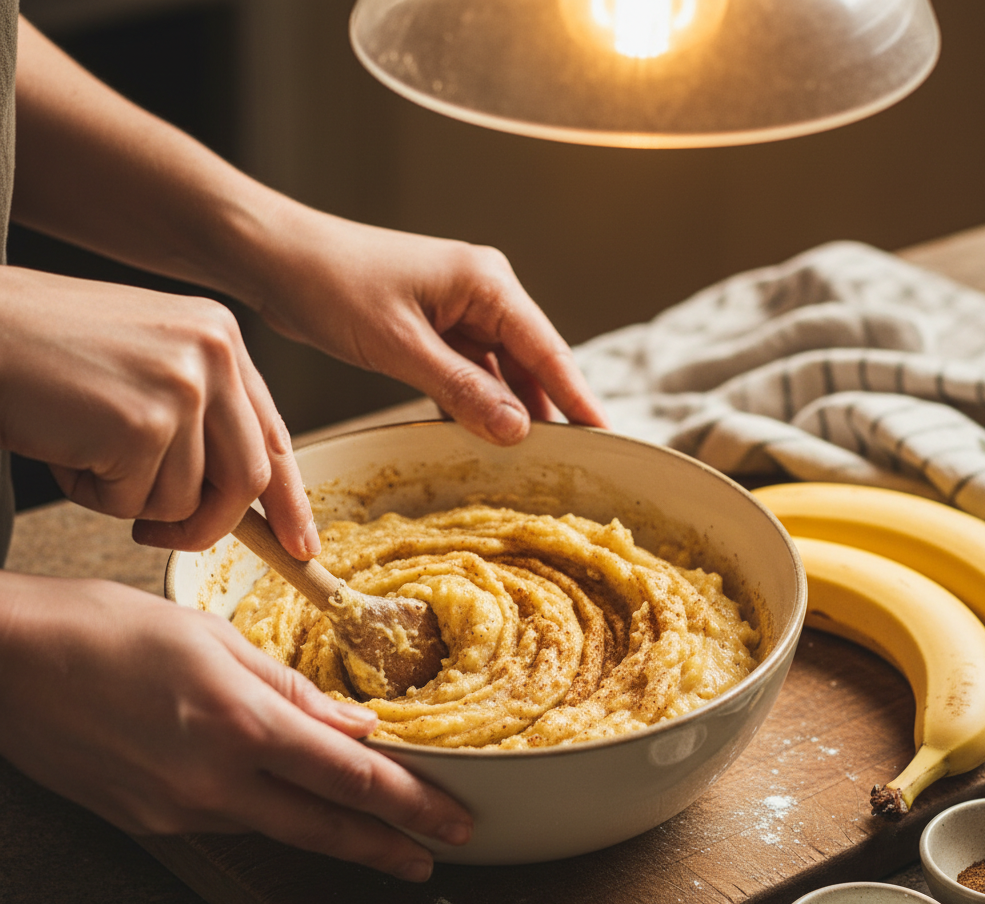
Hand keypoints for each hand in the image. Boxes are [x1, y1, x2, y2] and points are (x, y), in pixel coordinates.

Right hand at [0, 267, 316, 556]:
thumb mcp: (147, 362)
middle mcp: (214, 355)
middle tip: (160, 537)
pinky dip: (94, 496)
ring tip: (83, 449)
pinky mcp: (143, 424)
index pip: (272, 435)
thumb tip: (242, 491)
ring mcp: (183, 388)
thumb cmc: (45, 349)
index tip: (300, 544)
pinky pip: (136, 503)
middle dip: (208, 525)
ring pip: (186, 499)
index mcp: (220, 337)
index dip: (288, 499)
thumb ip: (201, 412)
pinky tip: (65, 450)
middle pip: (247, 478)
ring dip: (129, 499)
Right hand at [0, 573, 471, 880]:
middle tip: (435, 857)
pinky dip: (273, 818)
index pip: (350, 777)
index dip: (410, 803)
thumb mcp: (214, 639)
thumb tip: (354, 724)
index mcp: (241, 723)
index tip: (450, 820)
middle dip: (388, 846)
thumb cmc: (109, 629)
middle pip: (325, 827)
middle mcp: (213, 781)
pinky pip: (230, 824)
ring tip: (378, 837)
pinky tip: (292, 808)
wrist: (8, 662)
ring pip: (279, 829)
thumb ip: (291, 688)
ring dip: (335, 834)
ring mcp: (177, 811)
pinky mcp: (149, 821)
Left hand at [245, 207, 608, 444]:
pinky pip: (466, 372)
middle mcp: (480, 293)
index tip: (605, 436)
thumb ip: (461, 389)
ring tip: (529, 458)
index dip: (578, 396)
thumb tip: (518, 429)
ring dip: (507, 410)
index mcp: (485, 283)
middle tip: (569, 461)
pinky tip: (479, 435)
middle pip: (529, 361)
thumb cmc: (333, 286)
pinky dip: (473, 402)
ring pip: (498, 371)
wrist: (277, 259)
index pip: (546, 349)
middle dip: (547, 409)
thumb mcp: (400, 346)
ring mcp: (456, 311)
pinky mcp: (431, 328)